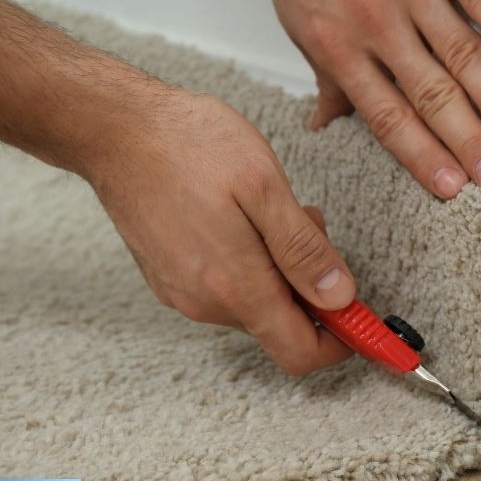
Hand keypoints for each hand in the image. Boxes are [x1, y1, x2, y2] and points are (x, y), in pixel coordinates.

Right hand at [85, 89, 355, 375]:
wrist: (114, 129)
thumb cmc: (187, 145)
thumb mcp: (263, 187)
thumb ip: (303, 250)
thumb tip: (340, 298)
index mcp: (236, 286)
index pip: (300, 352)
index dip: (343, 340)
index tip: (365, 316)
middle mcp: (205, 302)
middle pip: (280, 326)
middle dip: (310, 287)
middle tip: (311, 225)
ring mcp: (182, 292)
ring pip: (254, 303)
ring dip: (279, 270)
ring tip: (273, 209)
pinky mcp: (168, 276)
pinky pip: (225, 287)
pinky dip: (249, 264)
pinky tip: (242, 216)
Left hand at [253, 0, 480, 198]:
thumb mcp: (297, 20)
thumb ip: (323, 74)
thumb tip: (325, 121)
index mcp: (337, 46)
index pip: (387, 117)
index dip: (422, 156)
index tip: (451, 186)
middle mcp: (375, 21)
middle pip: (431, 94)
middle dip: (467, 142)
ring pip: (460, 53)